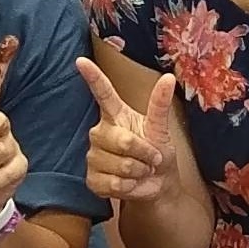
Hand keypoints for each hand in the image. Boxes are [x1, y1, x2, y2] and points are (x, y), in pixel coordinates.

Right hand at [80, 56, 181, 206]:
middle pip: (122, 140)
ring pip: (121, 165)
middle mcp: (100, 133)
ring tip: (140, 171)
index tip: (80, 60)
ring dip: (139, 172)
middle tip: (151, 159)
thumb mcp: (161, 129)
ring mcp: (93, 155)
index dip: (93, 77)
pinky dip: (130, 187)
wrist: (157, 185)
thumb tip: (168, 77)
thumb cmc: (157, 154)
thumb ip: (160, 105)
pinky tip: (129, 183)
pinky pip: (114, 183)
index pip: (103, 93)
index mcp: (116, 115)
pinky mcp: (91, 178)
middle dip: (145, 153)